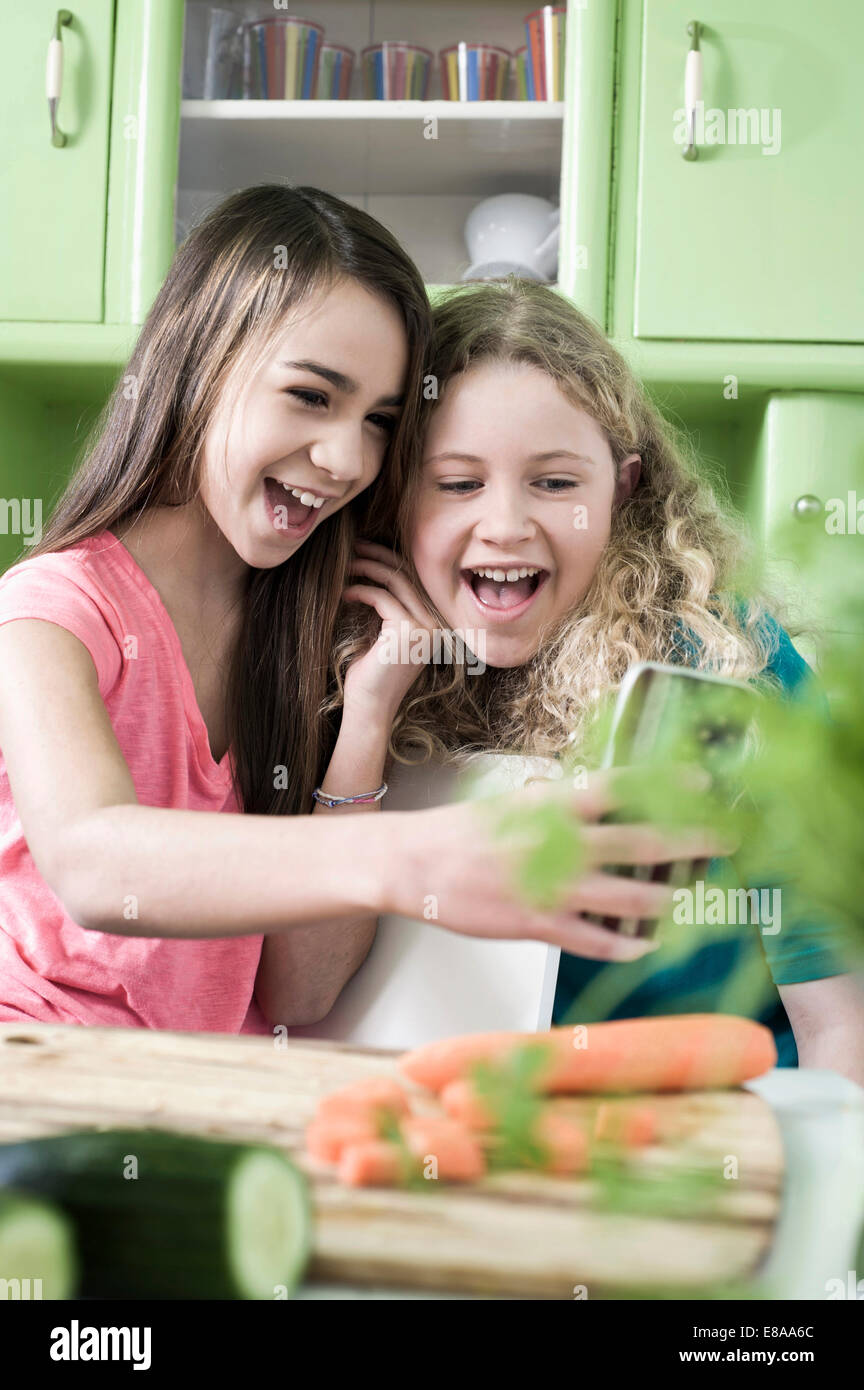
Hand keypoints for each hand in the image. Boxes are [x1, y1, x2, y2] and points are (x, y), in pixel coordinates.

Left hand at [341, 540, 440, 721]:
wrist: (369, 708)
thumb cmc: (370, 676)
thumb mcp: (381, 635)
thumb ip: (385, 610)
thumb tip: (370, 571)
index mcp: (432, 625)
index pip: (412, 581)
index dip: (388, 561)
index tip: (364, 550)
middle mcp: (434, 625)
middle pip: (406, 575)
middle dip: (378, 556)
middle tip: (354, 545)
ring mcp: (425, 628)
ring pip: (395, 582)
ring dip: (367, 568)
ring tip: (345, 564)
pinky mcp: (408, 631)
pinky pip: (381, 597)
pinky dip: (360, 590)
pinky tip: (344, 593)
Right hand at [379, 773, 735, 959]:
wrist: (411, 864)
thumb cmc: (457, 833)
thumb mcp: (508, 806)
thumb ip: (550, 806)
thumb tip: (585, 798)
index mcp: (549, 807)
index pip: (618, 789)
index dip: (663, 786)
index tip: (701, 784)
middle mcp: (557, 844)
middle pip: (638, 843)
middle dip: (687, 842)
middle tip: (723, 840)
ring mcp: (549, 887)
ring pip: (625, 897)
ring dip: (666, 899)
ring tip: (692, 899)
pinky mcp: (535, 924)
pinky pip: (590, 939)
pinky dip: (621, 944)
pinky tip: (642, 946)